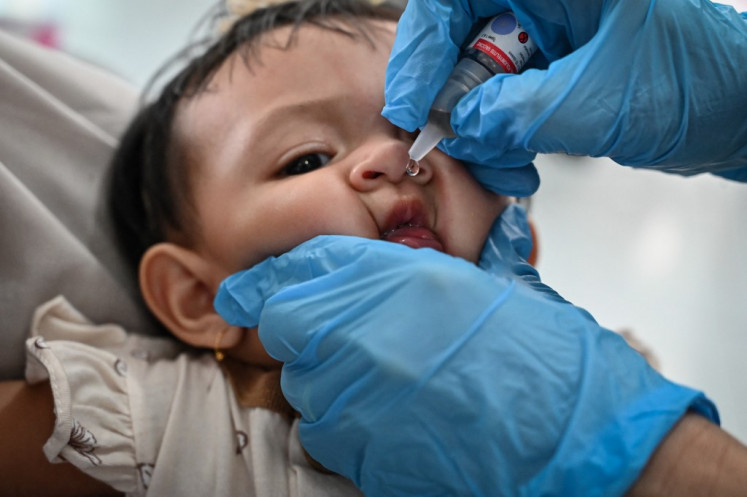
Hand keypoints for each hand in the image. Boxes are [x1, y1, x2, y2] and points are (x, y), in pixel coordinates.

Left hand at [214, 208, 716, 495]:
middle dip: (308, 332)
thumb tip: (346, 276)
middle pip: (287, 329)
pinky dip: (345, 424)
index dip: (269, 282)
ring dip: (328, 380)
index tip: (250, 290)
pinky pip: (326, 433)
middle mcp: (363, 337)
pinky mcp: (366, 454)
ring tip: (384, 382)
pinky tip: (392, 418)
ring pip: (303, 385)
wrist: (574, 434)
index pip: (297, 273)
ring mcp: (359, 400)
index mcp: (396, 282)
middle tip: (349, 339)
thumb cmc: (538, 358)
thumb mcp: (473, 288)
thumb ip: (398, 278)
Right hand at [384, 0, 746, 186]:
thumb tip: (459, 127)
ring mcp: (541, 37)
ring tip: (504, 167)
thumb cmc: (698, 83)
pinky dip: (497, 139)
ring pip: (471, 80)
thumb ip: (520, 113)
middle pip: (455, 41)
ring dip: (476, 132)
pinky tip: (518, 164)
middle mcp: (539, 3)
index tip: (411, 103)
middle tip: (448, 143)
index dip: (421, 48)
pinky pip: (496, 103)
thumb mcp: (601, 100)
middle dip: (449, 101)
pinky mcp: (543, 71)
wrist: (733, 113)